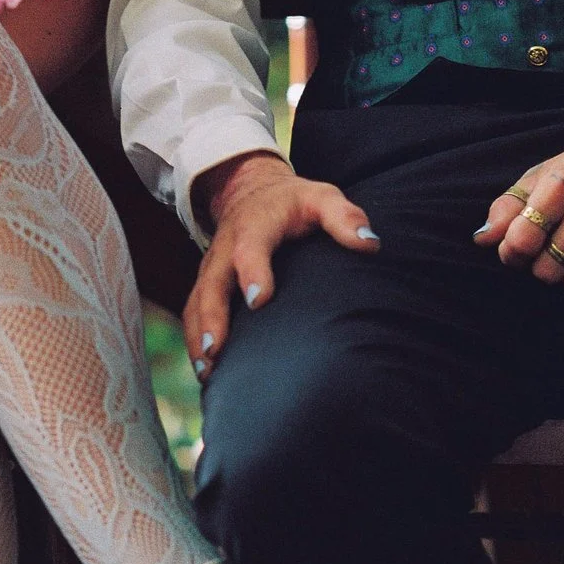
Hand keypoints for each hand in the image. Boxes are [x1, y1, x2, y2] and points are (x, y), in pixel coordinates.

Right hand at [185, 152, 377, 380]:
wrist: (251, 191)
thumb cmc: (294, 202)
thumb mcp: (321, 197)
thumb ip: (344, 217)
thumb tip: (369, 243)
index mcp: (255, 226)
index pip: (250, 248)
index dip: (252, 272)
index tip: (258, 300)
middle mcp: (225, 248)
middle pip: (211, 284)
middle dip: (211, 317)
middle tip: (216, 350)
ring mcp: (211, 268)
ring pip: (196, 302)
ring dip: (197, 337)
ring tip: (206, 372)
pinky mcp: (205, 283)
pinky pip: (193, 311)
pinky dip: (193, 341)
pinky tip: (205, 371)